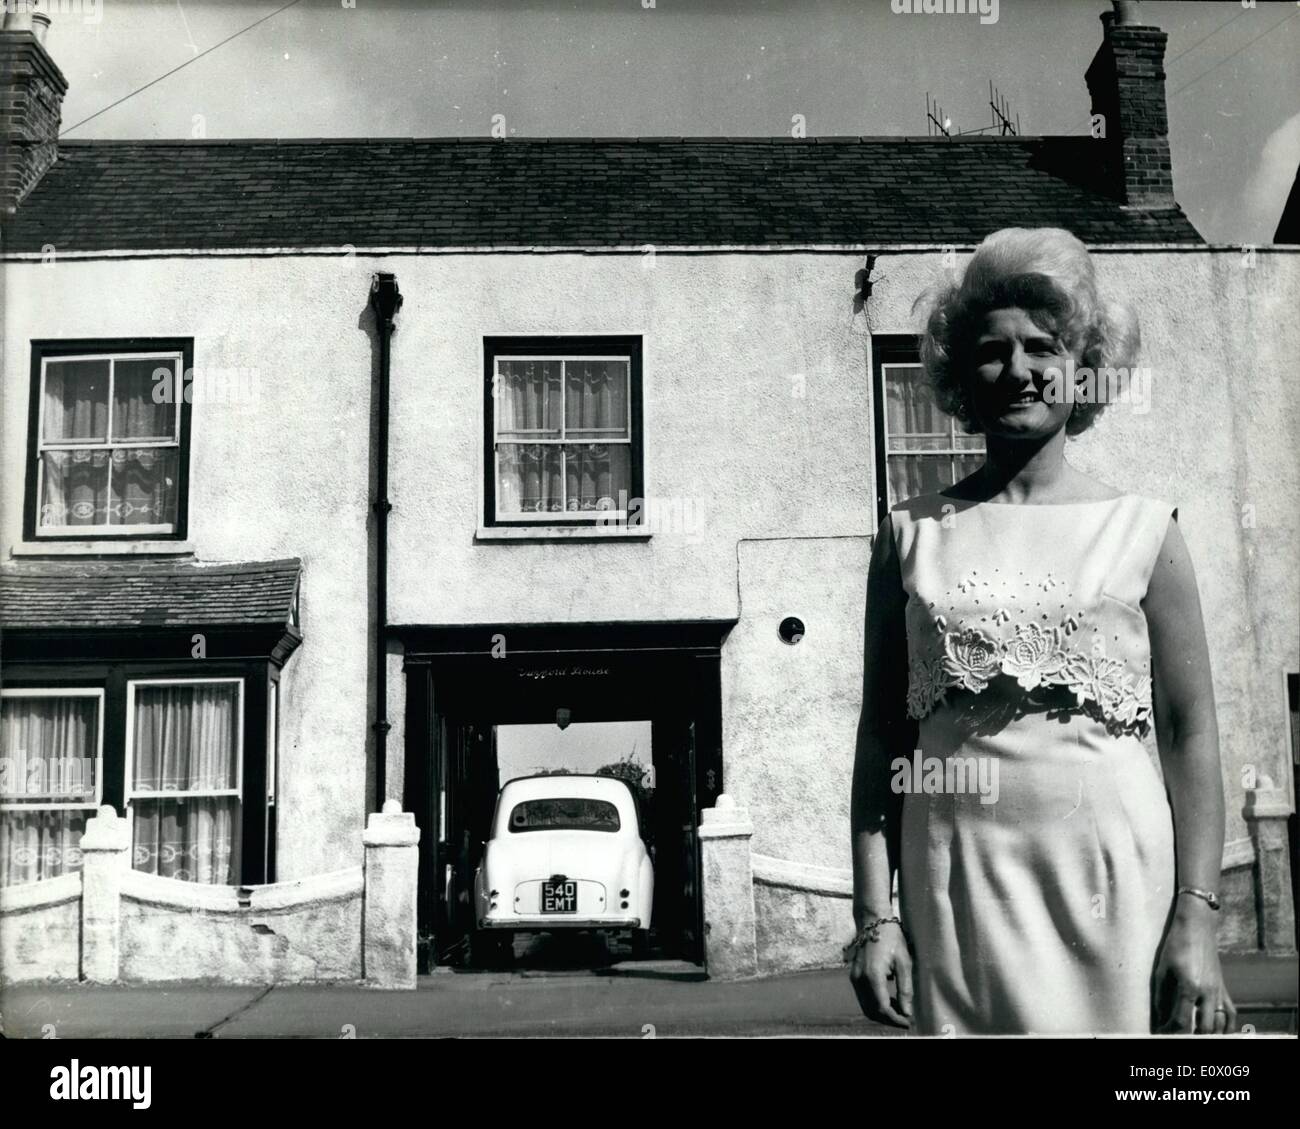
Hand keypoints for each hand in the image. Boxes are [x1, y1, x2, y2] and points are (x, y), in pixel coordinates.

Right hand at [848, 921, 912, 1027]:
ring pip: (866, 1005)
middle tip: (905, 1019)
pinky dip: (875, 1003)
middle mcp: (860, 979)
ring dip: (882, 1012)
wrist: (873, 920)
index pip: (882, 1008)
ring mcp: (854, 977)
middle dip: (889, 1019)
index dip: (895, 1019)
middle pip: (872, 1010)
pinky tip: (889, 999)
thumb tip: (907, 1012)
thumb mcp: (904, 962)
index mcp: (873, 975)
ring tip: (900, 1010)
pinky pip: (863, 996)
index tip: (909, 1022)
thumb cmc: (891, 938)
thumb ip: (905, 989)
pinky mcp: (854, 975)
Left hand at [1152, 901, 1236, 1033]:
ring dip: (1208, 1034)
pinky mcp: (1224, 989)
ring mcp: (1219, 992)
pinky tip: (1216, 1032)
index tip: (1161, 1034)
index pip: (1181, 1021)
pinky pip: (1230, 1015)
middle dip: (1190, 1037)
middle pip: (1204, 1028)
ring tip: (1195, 1035)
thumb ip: (1160, 995)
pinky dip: (1225, 1028)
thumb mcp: (1162, 968)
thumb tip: (1160, 1018)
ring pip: (1220, 1025)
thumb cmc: (1176, 945)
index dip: (1170, 1032)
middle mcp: (1208, 992)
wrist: (1197, 927)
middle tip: (1177, 1036)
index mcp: (1189, 987)